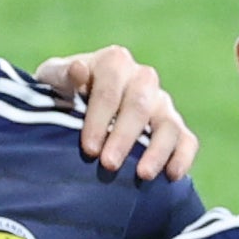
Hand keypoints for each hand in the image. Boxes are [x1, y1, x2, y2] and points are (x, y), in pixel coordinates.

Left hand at [21, 47, 200, 182]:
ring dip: (158, 150)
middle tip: (108, 165)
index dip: (100, 118)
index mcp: (114, 62)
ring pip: (168, 123)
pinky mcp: (173, 127)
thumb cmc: (61, 94)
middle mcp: (142, 79)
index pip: (110, 87)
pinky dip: (183, 156)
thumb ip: (61, 76)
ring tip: (143, 175)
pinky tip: (172, 176)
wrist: (74, 108)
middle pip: (140, 105)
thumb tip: (79, 71)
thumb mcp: (52, 81)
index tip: (88, 148)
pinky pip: (187, 140)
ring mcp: (161, 103)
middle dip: (124, 136)